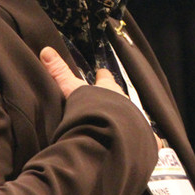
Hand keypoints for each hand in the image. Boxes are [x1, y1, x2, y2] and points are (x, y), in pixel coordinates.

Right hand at [39, 46, 161, 150]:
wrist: (113, 136)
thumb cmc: (92, 110)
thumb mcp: (73, 90)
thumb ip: (59, 73)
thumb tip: (45, 50)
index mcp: (109, 90)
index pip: (104, 79)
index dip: (102, 77)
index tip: (101, 73)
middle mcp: (125, 102)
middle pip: (121, 97)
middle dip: (116, 98)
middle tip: (111, 100)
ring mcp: (137, 120)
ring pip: (134, 116)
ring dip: (128, 119)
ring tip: (123, 124)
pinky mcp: (145, 140)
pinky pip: (149, 139)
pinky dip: (147, 140)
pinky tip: (148, 144)